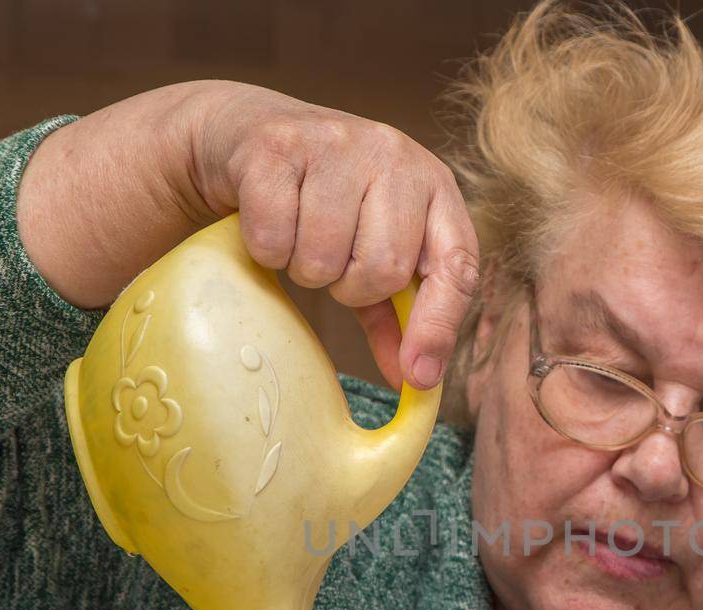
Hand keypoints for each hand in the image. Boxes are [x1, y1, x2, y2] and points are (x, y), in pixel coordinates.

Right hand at [17, 80, 477, 389]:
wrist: (245, 136)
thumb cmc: (323, 201)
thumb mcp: (370, 249)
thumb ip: (398, 314)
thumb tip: (417, 382)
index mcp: (433, 184)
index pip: (456, 265)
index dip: (439, 326)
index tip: (418, 376)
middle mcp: (394, 154)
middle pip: (384, 268)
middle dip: (350, 288)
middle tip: (333, 268)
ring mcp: (335, 143)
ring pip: (323, 257)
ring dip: (304, 268)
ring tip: (300, 239)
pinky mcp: (275, 146)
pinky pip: (273, 237)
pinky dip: (265, 249)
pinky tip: (267, 223)